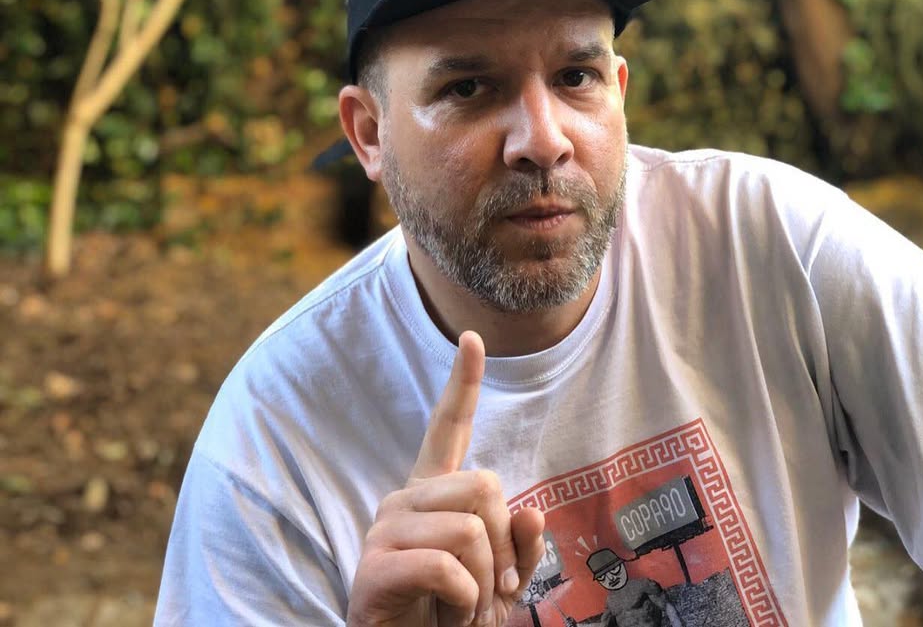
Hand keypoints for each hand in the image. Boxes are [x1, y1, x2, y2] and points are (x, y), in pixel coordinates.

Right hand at [346, 331, 546, 626]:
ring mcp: (385, 531)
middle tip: (488, 586)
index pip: (450, 428)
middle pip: (485, 486)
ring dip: (483, 582)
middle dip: (502, 546)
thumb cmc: (453, 615)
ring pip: (469, 529)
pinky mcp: (374, 568)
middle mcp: (405, 500)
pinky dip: (466, 601)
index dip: (462, 383)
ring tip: (463, 606)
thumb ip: (520, 546)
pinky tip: (449, 613)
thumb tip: (532, 512)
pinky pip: (448, 567)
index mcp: (434, 494)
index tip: (472, 338)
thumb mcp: (500, 582)